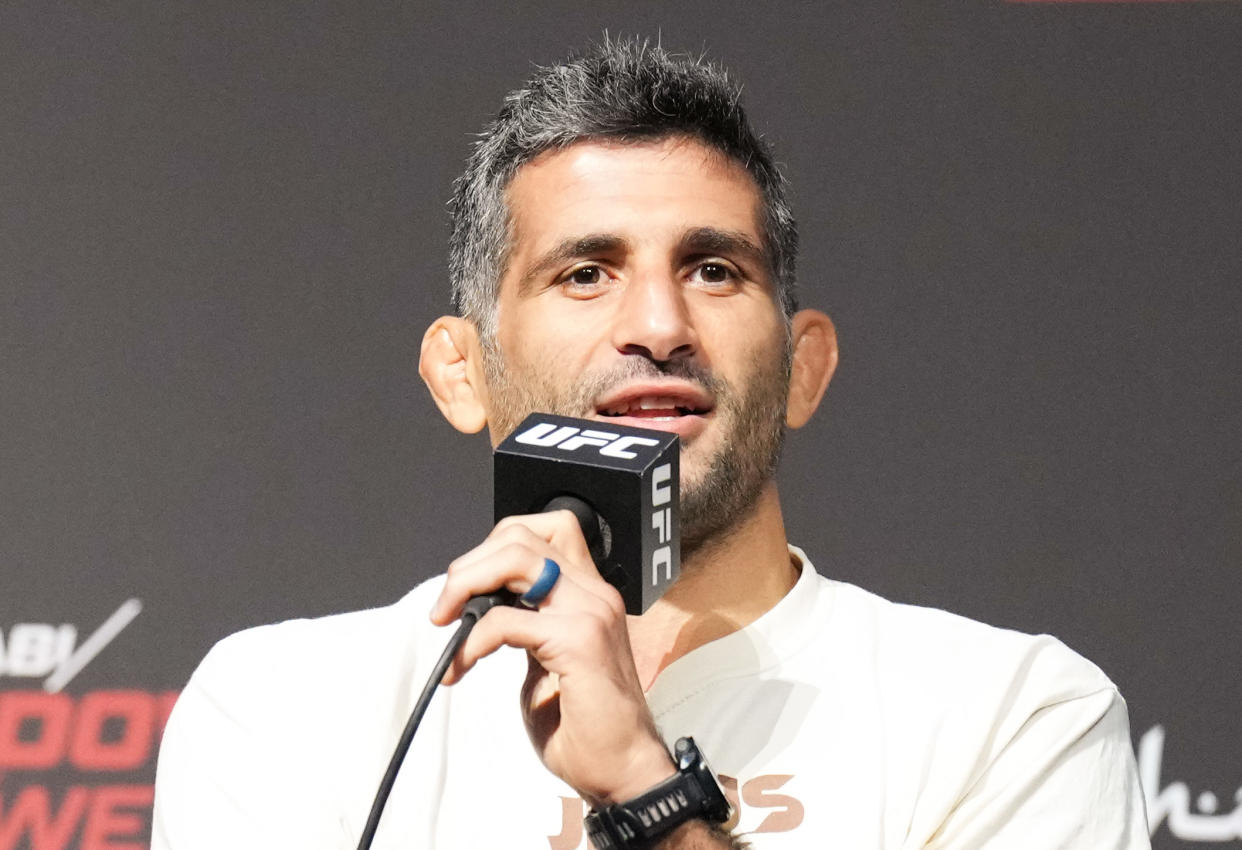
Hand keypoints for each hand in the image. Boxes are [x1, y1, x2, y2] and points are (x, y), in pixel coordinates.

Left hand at [430, 511, 675, 807]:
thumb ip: (526, 623)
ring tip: (447, 621)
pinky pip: (507, 620)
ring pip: (516, 559)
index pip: (545, 528)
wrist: (625, 769)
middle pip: (521, 536)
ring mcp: (590, 612)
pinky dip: (473, 640)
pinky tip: (462, 666)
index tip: (469, 583)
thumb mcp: (549, 657)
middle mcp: (594, 592)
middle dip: (470, 564)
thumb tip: (481, 608)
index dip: (496, 545)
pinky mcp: (579, 641)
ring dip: (467, 585)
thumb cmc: (588, 724)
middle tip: (445, 606)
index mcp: (589, 593)